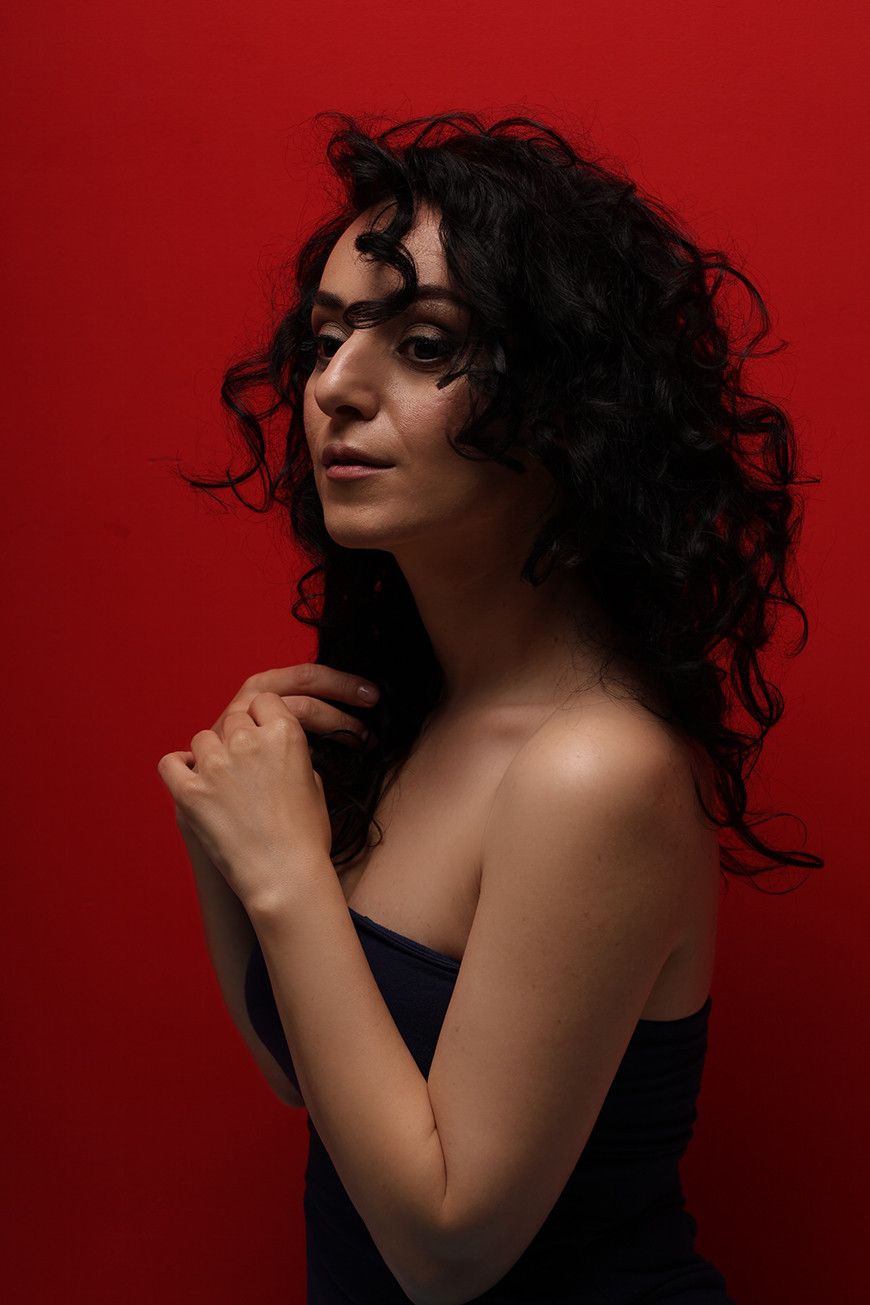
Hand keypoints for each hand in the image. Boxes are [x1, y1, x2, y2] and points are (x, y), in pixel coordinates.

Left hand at [159, 662, 380, 909]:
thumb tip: (276, 752)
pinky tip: (189, 778)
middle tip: (245, 764)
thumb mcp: (316, 786)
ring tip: (221, 779)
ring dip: (211, 753)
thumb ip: (293, 758)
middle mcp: (248, 742)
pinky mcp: (189, 792)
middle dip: (239, 735)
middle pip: (234, 716)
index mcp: (285, 735)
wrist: (284, 878)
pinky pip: (170, 763)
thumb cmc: (307, 838)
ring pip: (203, 738)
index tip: (263, 733)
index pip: (264, 700)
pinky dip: (178, 769)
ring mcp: (216, 766)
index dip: (263, 716)